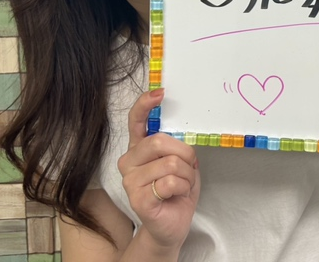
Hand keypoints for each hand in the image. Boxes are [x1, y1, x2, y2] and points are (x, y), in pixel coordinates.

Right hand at [117, 89, 199, 252]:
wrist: (172, 225)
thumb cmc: (176, 191)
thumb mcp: (180, 161)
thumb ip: (174, 145)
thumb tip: (182, 131)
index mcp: (139, 148)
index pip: (136, 120)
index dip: (145, 104)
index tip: (160, 93)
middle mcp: (129, 161)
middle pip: (159, 141)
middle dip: (185, 153)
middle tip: (189, 166)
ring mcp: (130, 181)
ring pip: (171, 163)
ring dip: (187, 175)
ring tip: (182, 185)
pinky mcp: (138, 199)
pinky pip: (170, 182)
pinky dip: (183, 187)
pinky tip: (177, 195)